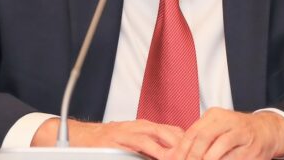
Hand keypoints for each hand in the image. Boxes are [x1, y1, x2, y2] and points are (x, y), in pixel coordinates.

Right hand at [31, 117, 184, 158]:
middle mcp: (142, 126)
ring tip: (183, 158)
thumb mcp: (134, 141)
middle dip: (186, 147)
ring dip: (174, 150)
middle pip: (173, 134)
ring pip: (160, 138)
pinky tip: (163, 158)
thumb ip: (152, 147)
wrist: (82, 138)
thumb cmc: (109, 143)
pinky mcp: (120, 139)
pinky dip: (155, 152)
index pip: (177, 132)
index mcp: (148, 127)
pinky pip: (142, 145)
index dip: (191, 143)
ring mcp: (131, 132)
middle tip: (197, 156)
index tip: (201, 153)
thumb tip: (172, 154)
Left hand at [166, 108, 283, 159]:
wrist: (265, 131)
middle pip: (204, 138)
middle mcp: (228, 121)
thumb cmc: (235, 131)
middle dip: (193, 156)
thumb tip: (178, 155)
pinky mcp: (253, 149)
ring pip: (219, 149)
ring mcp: (242, 134)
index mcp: (215, 115)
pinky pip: (234, 159)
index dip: (182, 150)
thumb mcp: (216, 127)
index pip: (193, 132)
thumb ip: (199, 138)